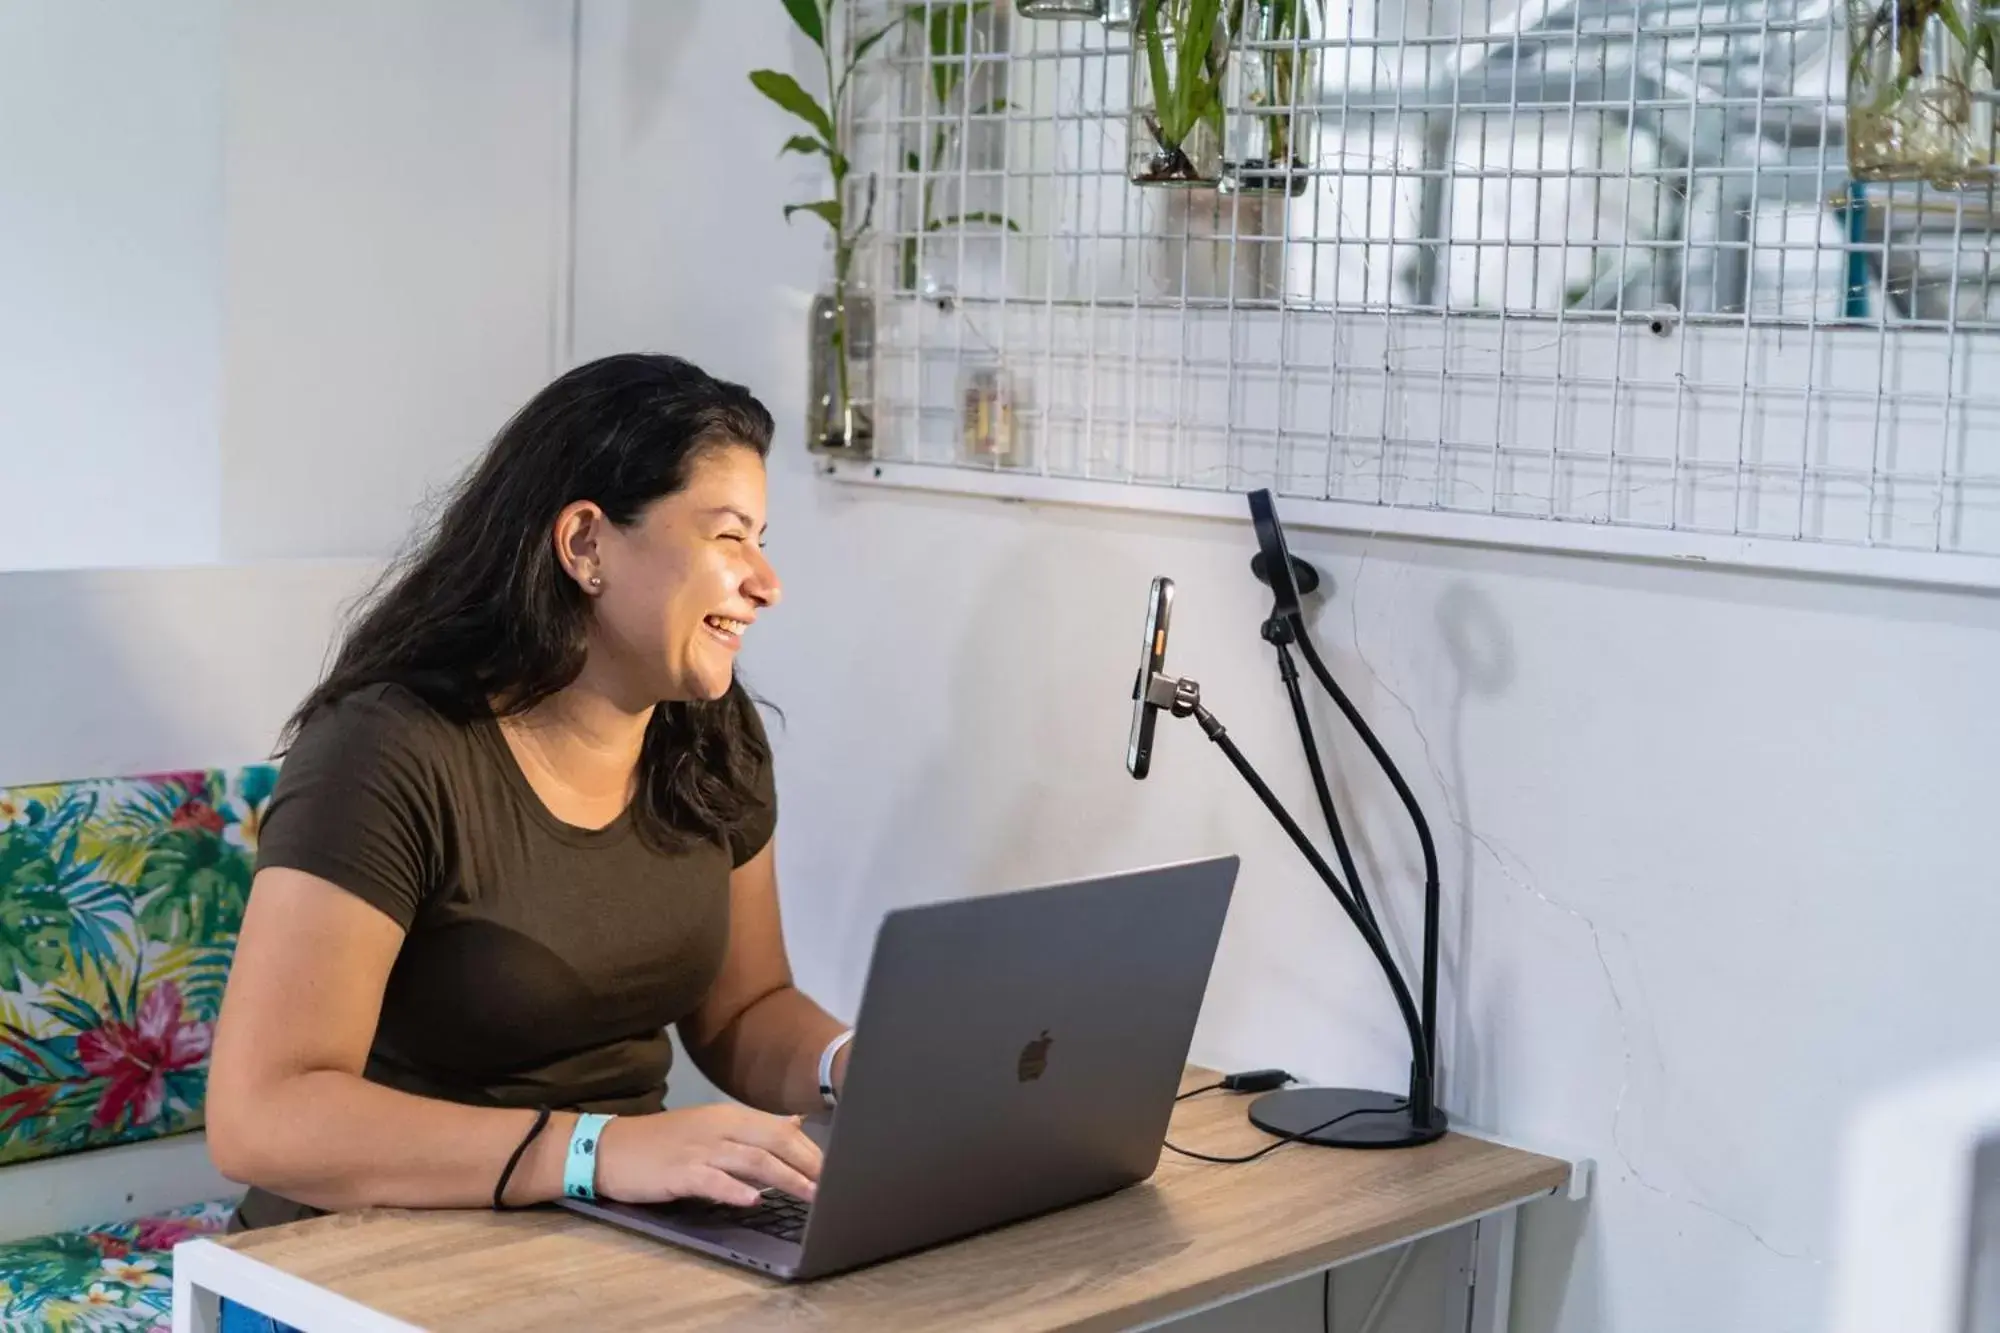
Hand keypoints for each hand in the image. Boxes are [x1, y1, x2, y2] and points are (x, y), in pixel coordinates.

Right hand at [593, 1105, 822, 1207]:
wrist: (610, 1147)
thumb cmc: (665, 1142)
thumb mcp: (712, 1126)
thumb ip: (755, 1128)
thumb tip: (795, 1124)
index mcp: (729, 1116)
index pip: (779, 1130)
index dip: (809, 1150)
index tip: (835, 1169)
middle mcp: (719, 1128)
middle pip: (772, 1142)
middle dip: (806, 1164)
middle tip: (832, 1185)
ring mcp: (698, 1149)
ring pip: (750, 1160)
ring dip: (784, 1178)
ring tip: (810, 1195)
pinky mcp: (678, 1171)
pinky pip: (711, 1180)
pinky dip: (733, 1189)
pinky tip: (752, 1200)